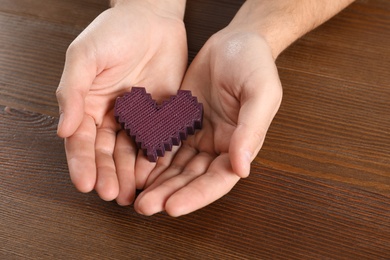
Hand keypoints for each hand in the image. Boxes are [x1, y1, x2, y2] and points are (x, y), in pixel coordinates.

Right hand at [56, 0, 186, 204]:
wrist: (153, 18)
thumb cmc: (114, 32)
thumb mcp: (85, 56)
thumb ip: (72, 92)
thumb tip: (63, 130)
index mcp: (88, 105)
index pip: (82, 141)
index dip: (82, 163)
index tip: (85, 184)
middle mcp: (112, 116)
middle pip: (107, 152)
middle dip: (108, 174)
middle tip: (112, 195)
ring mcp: (138, 118)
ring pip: (132, 151)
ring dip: (131, 173)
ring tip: (132, 193)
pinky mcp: (162, 115)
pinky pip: (159, 139)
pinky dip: (156, 157)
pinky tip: (155, 173)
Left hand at [134, 28, 282, 215]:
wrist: (235, 41)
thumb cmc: (255, 63)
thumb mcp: (261, 93)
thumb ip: (252, 131)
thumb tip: (242, 169)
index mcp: (240, 144)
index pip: (219, 179)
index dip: (197, 195)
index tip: (173, 207)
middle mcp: (218, 146)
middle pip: (193, 178)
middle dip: (170, 194)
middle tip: (145, 207)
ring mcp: (199, 136)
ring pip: (176, 167)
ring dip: (157, 183)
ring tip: (137, 197)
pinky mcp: (181, 122)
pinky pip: (164, 145)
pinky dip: (151, 159)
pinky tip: (135, 170)